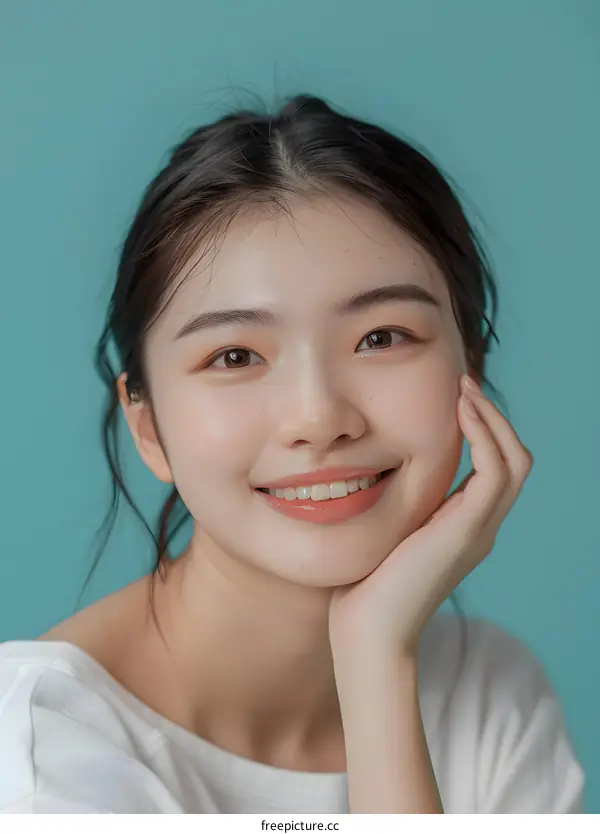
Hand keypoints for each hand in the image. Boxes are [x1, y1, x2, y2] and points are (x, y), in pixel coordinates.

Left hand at [328, 374, 533, 656]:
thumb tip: (378, 472)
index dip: (482, 431)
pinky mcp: (468, 531)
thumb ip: (399, 506)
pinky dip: (484, 436)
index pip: (494, 469)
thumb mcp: (388, 533)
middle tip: (463, 384)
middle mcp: (481, 528)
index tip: (455, 398)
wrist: (368, 630)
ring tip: (463, 390)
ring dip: (491, 419)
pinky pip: (495, 472)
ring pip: (515, 461)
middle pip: (514, 460)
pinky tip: (459, 413)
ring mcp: (480, 531)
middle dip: (492, 418)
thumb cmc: (366, 585)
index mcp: (465, 528)